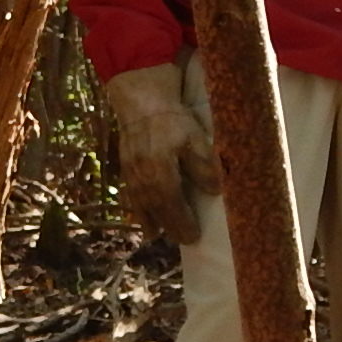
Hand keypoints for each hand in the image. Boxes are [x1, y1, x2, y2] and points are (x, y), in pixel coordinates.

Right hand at [99, 63, 218, 245]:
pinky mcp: (126, 168)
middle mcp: (143, 180)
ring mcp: (132, 175)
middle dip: (170, 227)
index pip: (173, 206)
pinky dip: (136, 209)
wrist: (142, 101)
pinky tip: (142, 216)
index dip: (183, 223)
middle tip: (184, 241)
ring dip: (151, 222)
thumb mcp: (195, 138)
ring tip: (158, 235)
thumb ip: (203, 166)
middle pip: (157, 211)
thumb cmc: (172, 119)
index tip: (194, 237)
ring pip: (141, 205)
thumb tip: (215, 190)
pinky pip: (131, 195)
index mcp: (161, 174)